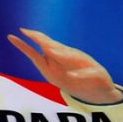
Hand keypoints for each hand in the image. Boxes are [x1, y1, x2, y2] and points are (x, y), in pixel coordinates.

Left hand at [8, 28, 122, 104]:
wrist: (101, 90)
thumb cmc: (78, 76)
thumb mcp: (60, 70)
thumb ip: (48, 60)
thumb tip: (37, 51)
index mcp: (62, 57)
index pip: (45, 44)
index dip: (34, 37)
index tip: (21, 30)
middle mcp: (72, 57)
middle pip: (56, 48)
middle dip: (44, 41)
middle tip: (31, 34)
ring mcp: (85, 64)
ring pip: (71, 57)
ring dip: (61, 55)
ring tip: (49, 51)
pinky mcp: (97, 74)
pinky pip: (87, 74)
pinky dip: (80, 75)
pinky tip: (72, 76)